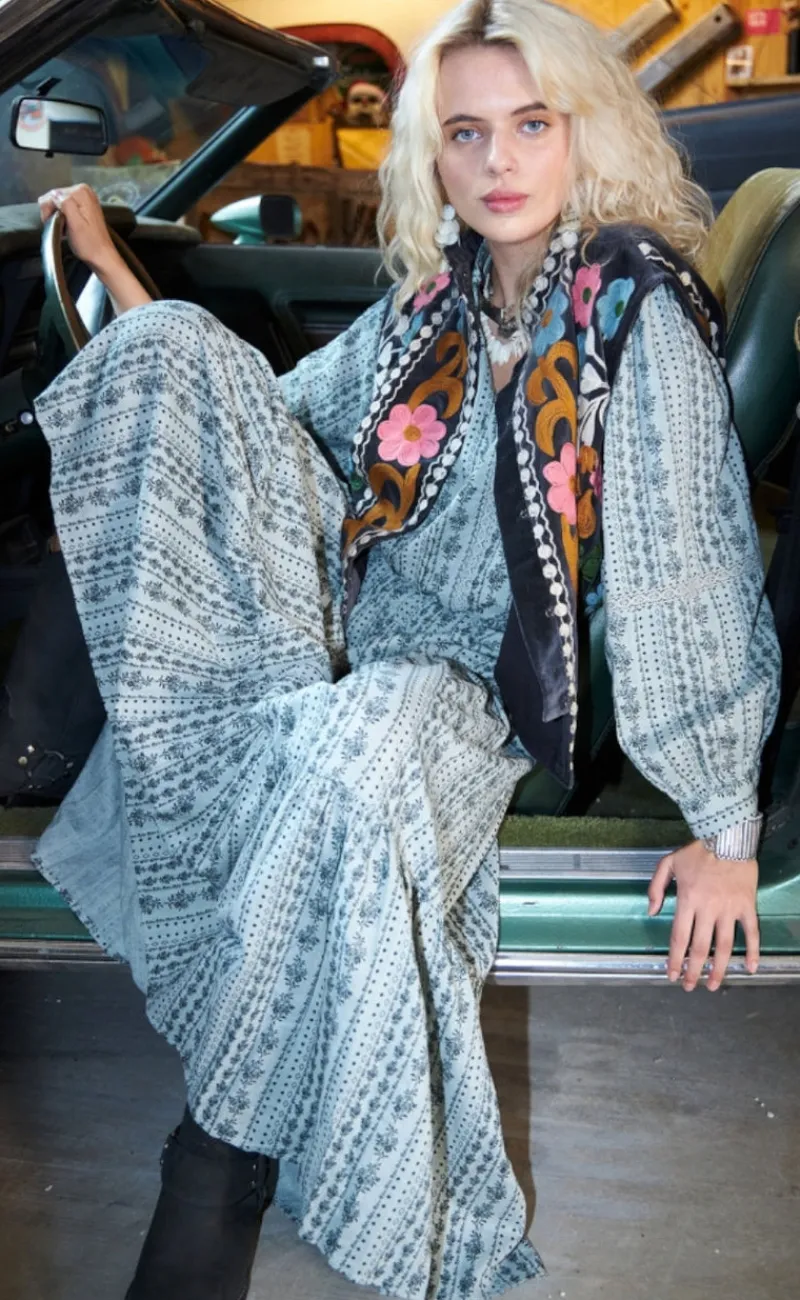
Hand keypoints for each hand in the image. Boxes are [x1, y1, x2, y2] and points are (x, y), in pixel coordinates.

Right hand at [37, 183, 117, 273]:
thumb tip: (54, 194)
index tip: (52, 224)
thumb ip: (65, 204)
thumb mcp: (75, 223)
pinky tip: (67, 227)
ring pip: (58, 204)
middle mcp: (83, 191)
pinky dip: (62, 218)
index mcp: (81, 192)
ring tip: (64, 229)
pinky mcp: (83, 207)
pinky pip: (64, 208)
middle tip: (59, 228)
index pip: (52, 194)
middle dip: (53, 213)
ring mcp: (84, 199)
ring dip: (57, 217)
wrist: (101, 256)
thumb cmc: (89, 244)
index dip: (48, 210)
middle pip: (55, 197)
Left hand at [648, 839, 758, 991]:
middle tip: (690, 987)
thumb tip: (652, 912)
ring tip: (714, 985)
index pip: (679, 938)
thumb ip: (656, 887)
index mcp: (687, 901)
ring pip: (724, 946)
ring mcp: (729, 910)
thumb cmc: (697, 852)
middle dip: (694, 970)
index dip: (675, 959)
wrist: (727, 837)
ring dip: (719, 969)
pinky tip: (751, 968)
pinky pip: (751, 932)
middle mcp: (708, 910)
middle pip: (700, 947)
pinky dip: (752, 951)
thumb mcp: (668, 863)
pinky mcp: (747, 907)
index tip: (671, 975)